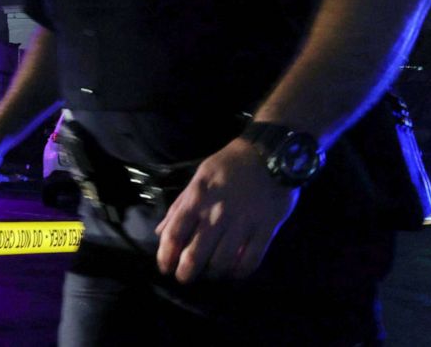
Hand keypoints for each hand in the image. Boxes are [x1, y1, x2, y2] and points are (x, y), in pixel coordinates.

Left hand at [154, 137, 299, 282]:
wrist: (270, 152)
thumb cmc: (229, 164)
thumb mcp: (199, 178)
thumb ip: (179, 206)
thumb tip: (160, 232)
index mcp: (197, 198)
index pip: (174, 233)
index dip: (165, 255)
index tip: (165, 267)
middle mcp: (217, 213)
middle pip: (195, 254)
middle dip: (186, 273)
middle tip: (185, 278)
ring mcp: (243, 222)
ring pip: (222, 262)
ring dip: (213, 273)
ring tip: (211, 273)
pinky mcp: (266, 228)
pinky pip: (251, 260)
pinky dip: (240, 272)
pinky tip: (235, 271)